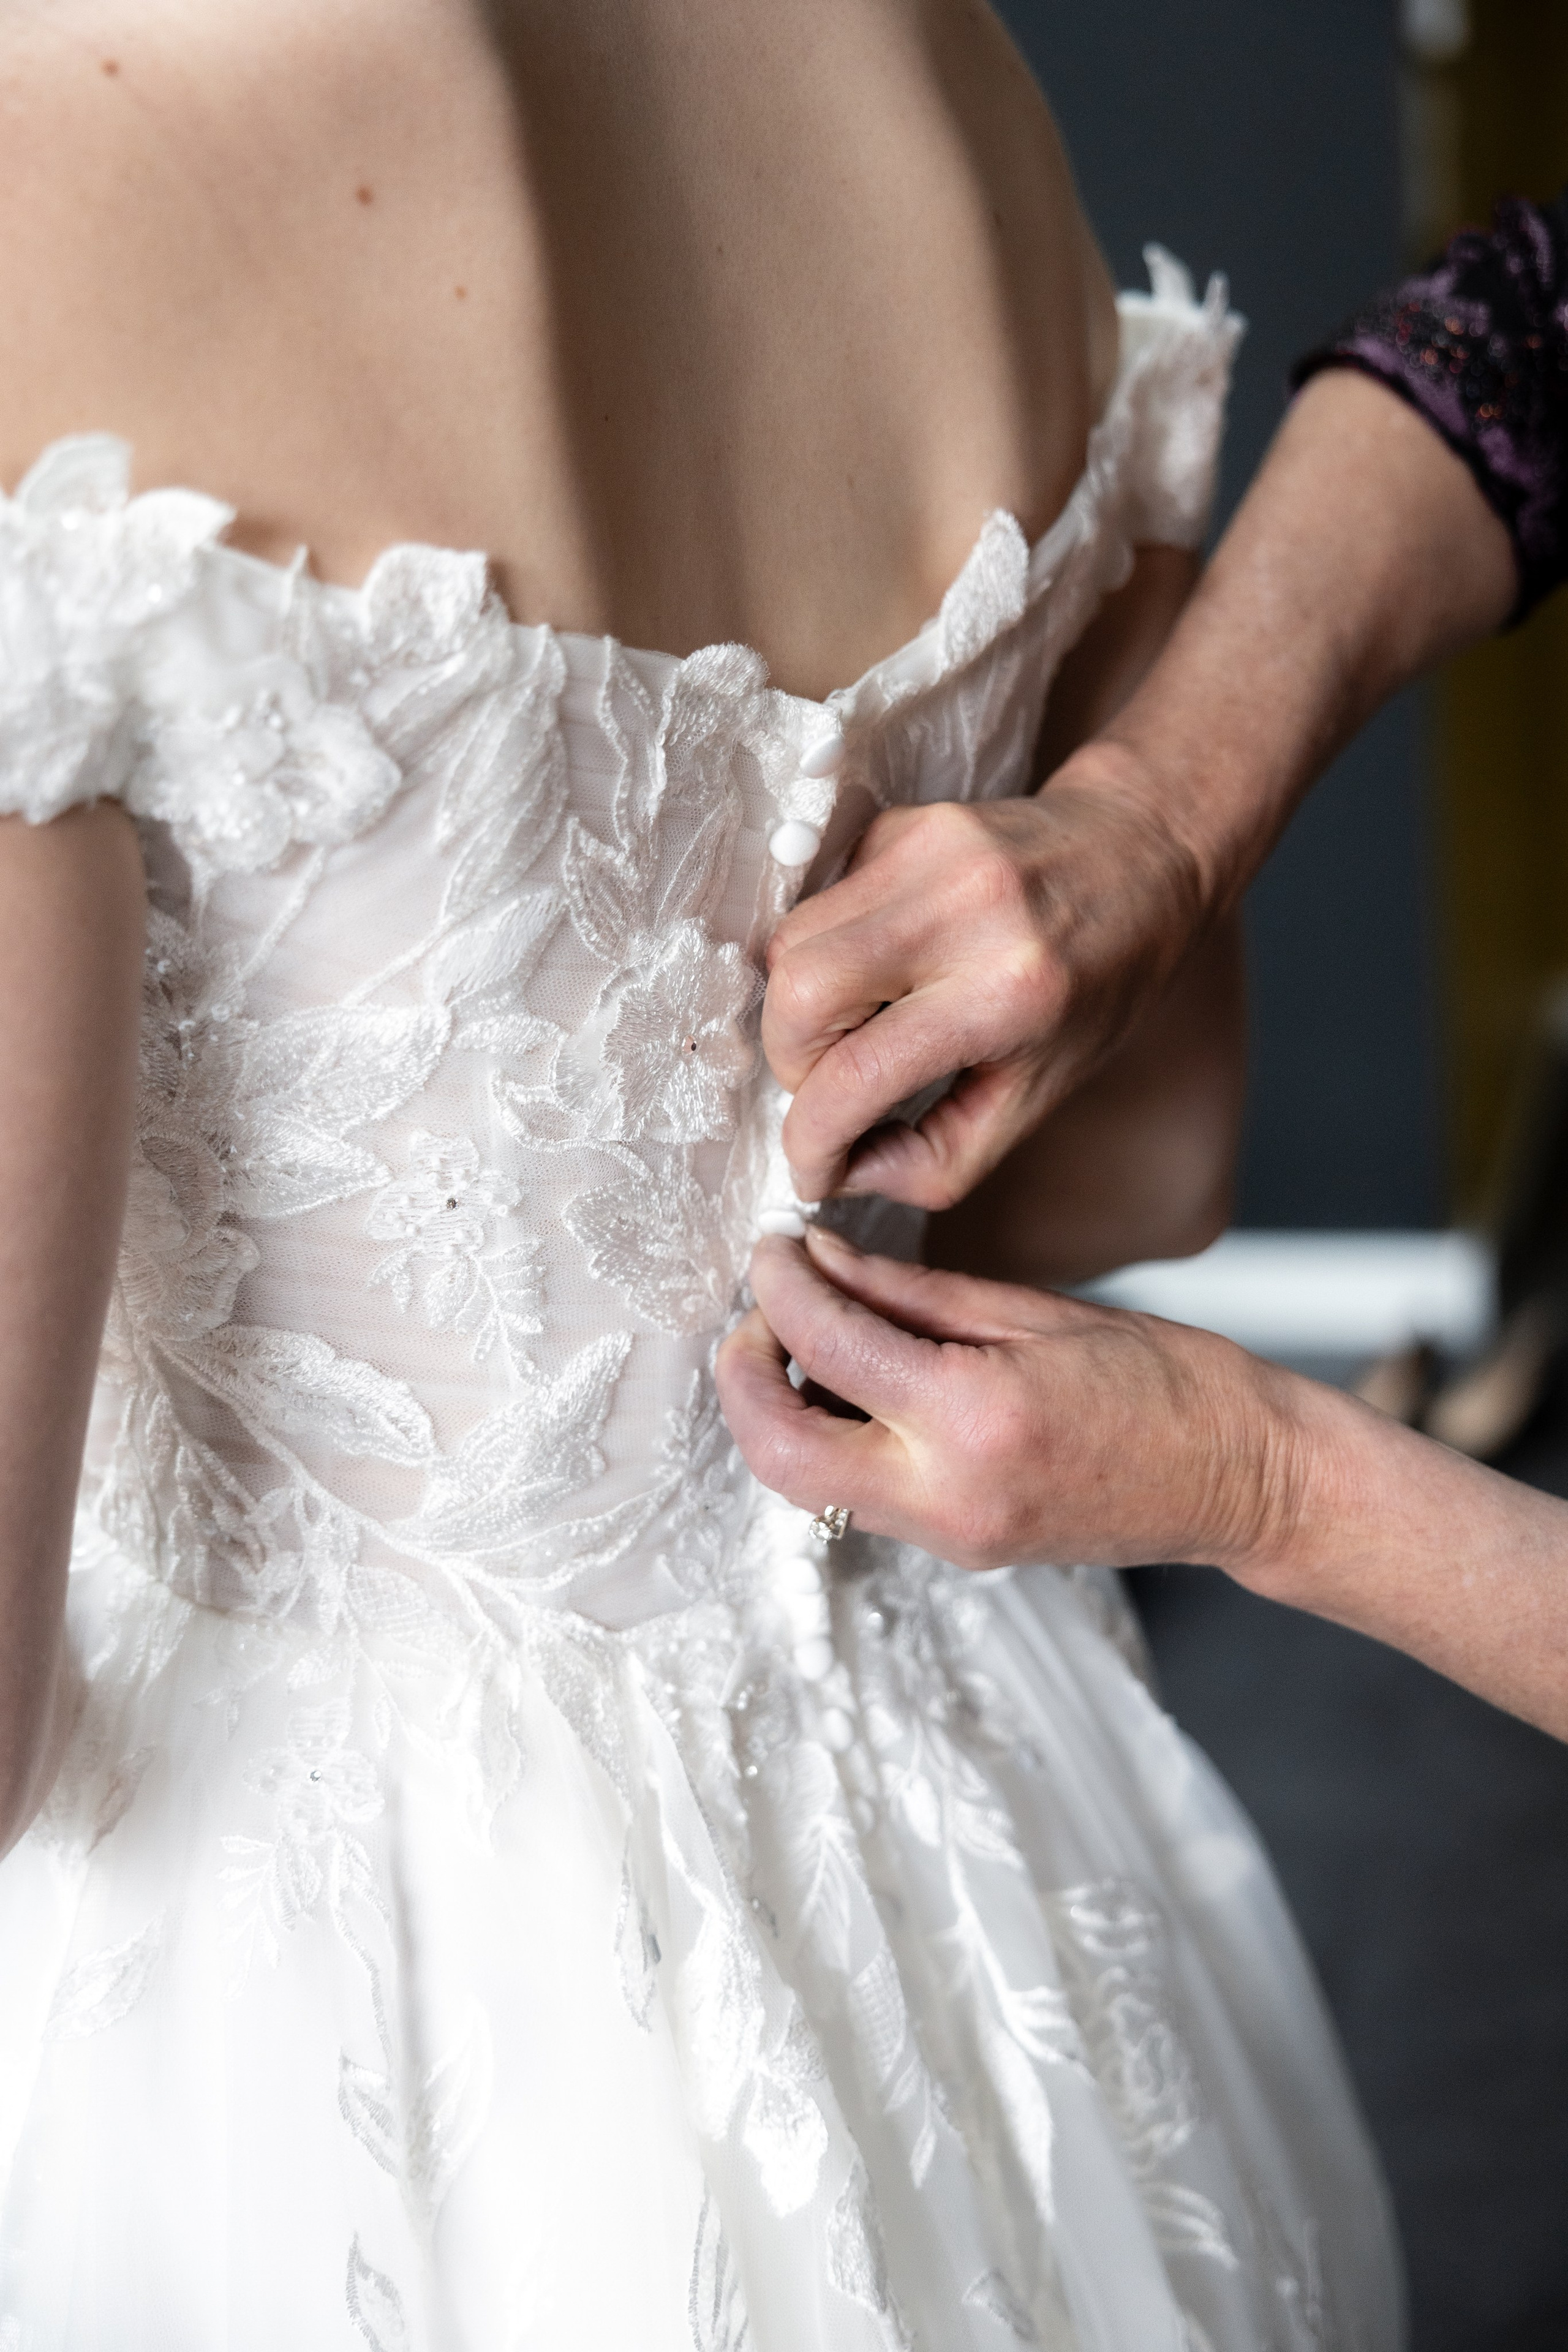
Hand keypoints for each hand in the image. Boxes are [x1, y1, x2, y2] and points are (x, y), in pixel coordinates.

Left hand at [716, 1225, 1294, 1572]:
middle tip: (761, 1310)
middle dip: (743, 1374)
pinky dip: (830, 1437)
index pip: (827, 1346)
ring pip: (804, 1484)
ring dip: (776, 1410)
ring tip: (803, 1339)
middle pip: (778, 1450)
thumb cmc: (1166, 1380)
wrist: (1242, 1479)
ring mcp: (950, 1535)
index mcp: (974, 1417)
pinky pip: (857, 1496)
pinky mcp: (957, 1549)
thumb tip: (820, 1261)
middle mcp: (949, 1493)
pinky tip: (853, 1385)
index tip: (775, 1247)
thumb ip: (912, 1293)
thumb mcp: (1036, 1310)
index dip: (781, 1286)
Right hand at [761, 749, 1205, 1208]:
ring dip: (802, 1010)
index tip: (814, 1167)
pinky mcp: (901, 823)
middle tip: (833, 1088)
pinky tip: (880, 970)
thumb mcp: (1042, 1095)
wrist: (1141, 853)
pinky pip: (821, 902)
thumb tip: (847, 1171)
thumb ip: (941, 1158)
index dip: (813, 1139)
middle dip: (793, 1064)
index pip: (855, 1075)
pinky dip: (828, 953)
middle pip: (799, 995)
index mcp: (1005, 993)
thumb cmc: (1102, 984)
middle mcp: (961, 912)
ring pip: (791, 943)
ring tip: (856, 1032)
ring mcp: (925, 854)